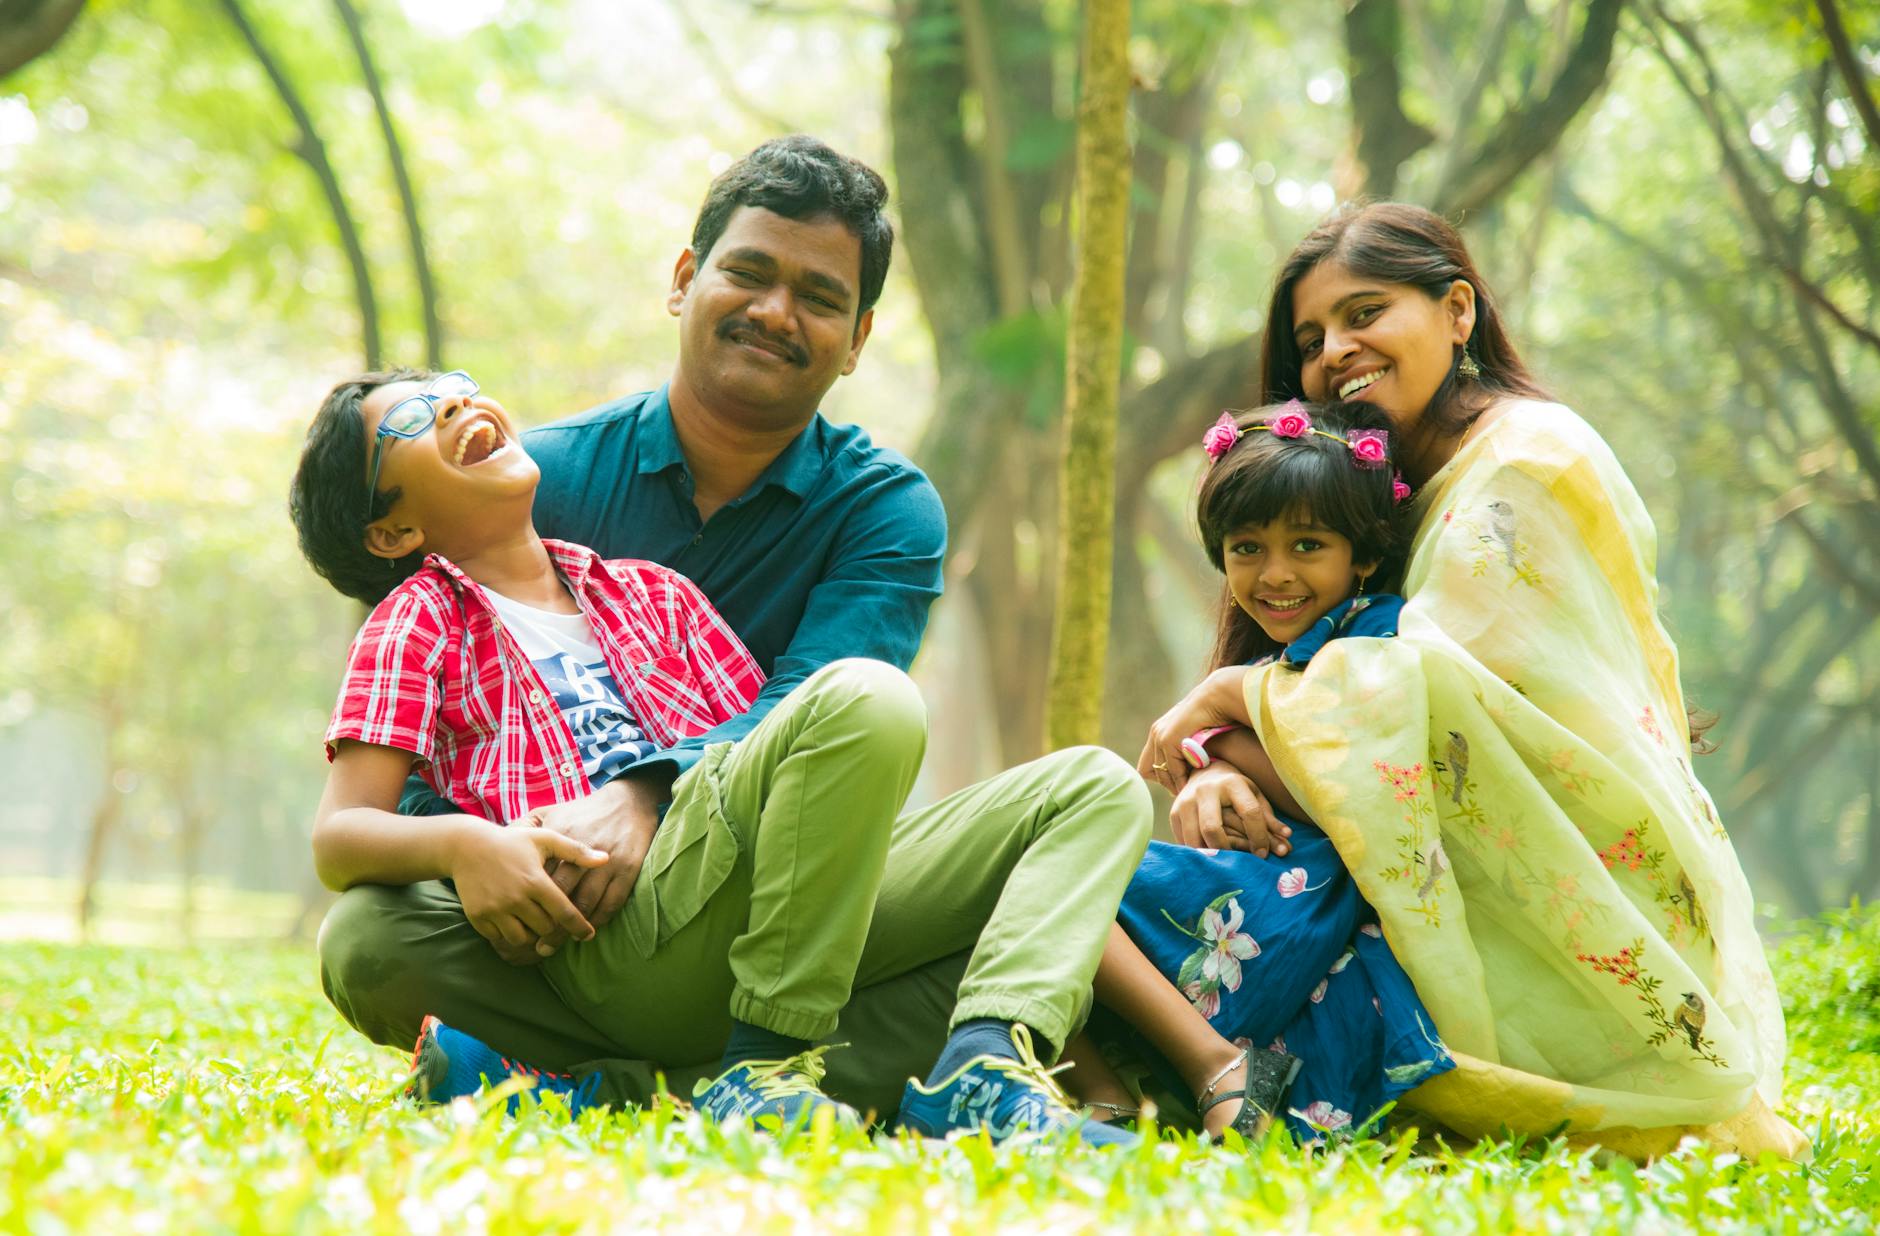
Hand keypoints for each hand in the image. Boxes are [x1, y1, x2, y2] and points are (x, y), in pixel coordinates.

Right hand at [450, 822, 606, 964]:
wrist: (466, 846)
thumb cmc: (512, 842)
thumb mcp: (544, 839)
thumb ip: (575, 850)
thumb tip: (606, 859)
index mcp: (535, 880)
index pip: (564, 912)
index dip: (579, 927)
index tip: (588, 935)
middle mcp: (516, 898)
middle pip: (545, 929)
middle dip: (552, 927)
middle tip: (552, 919)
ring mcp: (495, 910)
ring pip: (522, 939)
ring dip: (530, 933)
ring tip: (532, 921)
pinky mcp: (478, 917)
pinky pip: (499, 938)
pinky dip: (508, 934)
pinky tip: (512, 921)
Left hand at [525, 775, 664, 953]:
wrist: (627, 802)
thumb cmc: (582, 812)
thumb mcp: (550, 812)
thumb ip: (524, 827)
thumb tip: (500, 844)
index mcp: (560, 838)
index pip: (541, 878)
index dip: (529, 904)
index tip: (519, 924)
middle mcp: (583, 851)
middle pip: (561, 896)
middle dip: (548, 924)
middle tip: (537, 947)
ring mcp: (607, 863)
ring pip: (586, 904)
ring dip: (571, 929)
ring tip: (556, 946)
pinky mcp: (628, 870)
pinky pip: (611, 903)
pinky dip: (598, 920)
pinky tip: (587, 930)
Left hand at [1138, 666, 1248, 794]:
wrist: (1217, 699)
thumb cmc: (1214, 716)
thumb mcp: (1194, 735)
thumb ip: (1186, 748)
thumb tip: (1188, 767)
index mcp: (1159, 732)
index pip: (1147, 765)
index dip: (1161, 776)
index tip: (1179, 781)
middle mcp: (1156, 733)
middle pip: (1147, 771)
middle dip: (1165, 783)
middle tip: (1182, 790)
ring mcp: (1160, 736)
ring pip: (1160, 773)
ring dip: (1174, 785)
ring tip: (1187, 792)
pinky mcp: (1169, 740)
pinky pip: (1173, 770)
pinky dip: (1182, 780)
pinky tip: (1192, 785)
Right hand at [1169, 763, 1290, 856]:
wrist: (1204, 772)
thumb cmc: (1236, 790)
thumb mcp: (1254, 797)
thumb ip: (1269, 818)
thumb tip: (1288, 838)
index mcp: (1231, 783)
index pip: (1249, 812)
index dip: (1259, 836)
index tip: (1264, 853)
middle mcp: (1205, 790)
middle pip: (1212, 828)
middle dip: (1227, 850)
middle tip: (1238, 862)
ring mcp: (1185, 802)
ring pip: (1194, 838)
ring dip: (1209, 855)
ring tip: (1223, 863)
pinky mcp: (1173, 813)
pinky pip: (1184, 841)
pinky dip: (1196, 853)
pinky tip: (1208, 858)